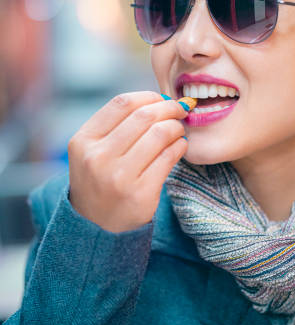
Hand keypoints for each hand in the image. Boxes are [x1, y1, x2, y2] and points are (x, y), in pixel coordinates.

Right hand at [68, 91, 188, 231]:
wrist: (96, 227)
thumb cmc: (100, 181)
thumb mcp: (92, 151)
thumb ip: (116, 126)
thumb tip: (160, 101)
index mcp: (84, 141)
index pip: (122, 103)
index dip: (148, 97)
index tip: (162, 99)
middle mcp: (98, 158)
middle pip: (144, 117)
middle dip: (168, 109)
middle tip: (180, 110)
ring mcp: (119, 177)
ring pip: (159, 135)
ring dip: (176, 127)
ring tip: (179, 130)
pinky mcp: (140, 193)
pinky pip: (169, 158)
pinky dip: (180, 147)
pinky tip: (180, 147)